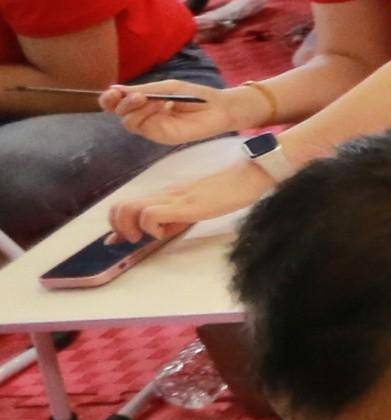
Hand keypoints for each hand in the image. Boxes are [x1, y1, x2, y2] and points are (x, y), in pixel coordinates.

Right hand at [103, 80, 239, 146]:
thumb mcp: (167, 88)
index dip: (109, 99)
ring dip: (135, 109)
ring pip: (128, 122)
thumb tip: (115, 89)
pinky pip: (144, 128)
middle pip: (119, 113)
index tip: (112, 91)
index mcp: (144, 102)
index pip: (118, 103)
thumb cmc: (196, 95)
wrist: (220, 107)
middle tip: (135, 95)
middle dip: (121, 103)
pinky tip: (160, 107)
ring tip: (152, 100)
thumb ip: (144, 90)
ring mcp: (153, 127)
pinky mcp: (162, 136)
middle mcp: (145, 116)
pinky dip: (147, 115)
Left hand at [108, 159, 268, 242]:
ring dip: (131, 228)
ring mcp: (172, 199)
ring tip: (149, 237)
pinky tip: (167, 232)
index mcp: (163, 196)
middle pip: (120, 207)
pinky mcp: (183, 205)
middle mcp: (162, 195)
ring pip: (129, 210)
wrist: (245, 178)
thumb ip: (173, 219)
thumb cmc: (225, 194)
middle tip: (136, 241)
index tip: (118, 241)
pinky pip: (151, 215)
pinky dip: (151, 228)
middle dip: (119, 228)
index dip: (115, 225)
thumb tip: (154, 233)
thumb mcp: (193, 209)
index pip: (125, 206)